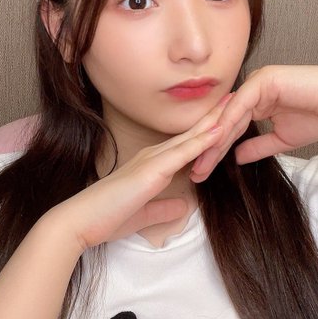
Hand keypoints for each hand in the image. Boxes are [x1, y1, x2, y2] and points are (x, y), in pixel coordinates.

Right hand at [49, 105, 228, 250]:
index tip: (224, 116)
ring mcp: (152, 161)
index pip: (184, 144)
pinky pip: (182, 153)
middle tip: (236, 98)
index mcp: (150, 164)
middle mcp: (152, 156)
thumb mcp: (143, 213)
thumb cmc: (106, 217)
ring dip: (214, 121)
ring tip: (236, 104)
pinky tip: (219, 131)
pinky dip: (202, 141)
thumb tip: (183, 207)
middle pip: (190, 133)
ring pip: (189, 138)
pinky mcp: (151, 171)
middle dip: (213, 116)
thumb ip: (163, 208)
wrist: (81, 220)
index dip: (204, 129)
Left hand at [190, 65, 317, 181]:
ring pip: (228, 115)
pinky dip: (228, 124)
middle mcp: (252, 89)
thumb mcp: (282, 139)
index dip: (215, 150)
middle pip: (223, 122)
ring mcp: (256, 81)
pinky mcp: (263, 79)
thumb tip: (236, 158)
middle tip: (194, 173)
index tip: (203, 172)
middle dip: (208, 148)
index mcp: (256, 100)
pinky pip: (241, 104)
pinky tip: (216, 142)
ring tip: (202, 164)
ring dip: (214, 141)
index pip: (229, 128)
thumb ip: (257, 147)